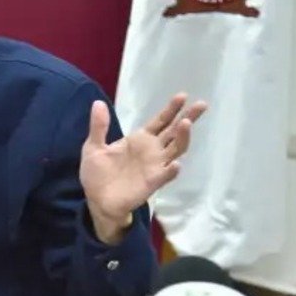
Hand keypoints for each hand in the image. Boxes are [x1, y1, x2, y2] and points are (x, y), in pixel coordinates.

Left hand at [80, 93, 207, 243]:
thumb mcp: (94, 146)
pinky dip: (171, 170)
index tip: (183, 96)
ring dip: (183, 138)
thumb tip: (98, 103)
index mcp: (139, 139)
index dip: (171, 109)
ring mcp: (154, 166)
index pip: (160, 121)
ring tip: (186, 124)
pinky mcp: (152, 183)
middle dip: (188, 118)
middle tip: (201, 105)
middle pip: (175, 132)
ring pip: (175, 150)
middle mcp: (152, 151)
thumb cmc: (97, 173)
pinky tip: (176, 164)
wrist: (96, 200)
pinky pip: (165, 175)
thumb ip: (99, 126)